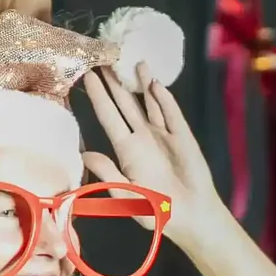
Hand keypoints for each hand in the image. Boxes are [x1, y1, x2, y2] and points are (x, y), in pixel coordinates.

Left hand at [80, 71, 226, 239]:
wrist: (190, 217)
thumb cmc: (156, 210)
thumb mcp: (127, 195)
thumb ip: (108, 174)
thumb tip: (85, 155)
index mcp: (126, 150)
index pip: (108, 117)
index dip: (98, 97)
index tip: (87, 76)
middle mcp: (142, 138)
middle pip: (125, 104)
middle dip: (116, 83)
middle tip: (105, 58)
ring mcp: (163, 135)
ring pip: (150, 103)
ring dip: (142, 83)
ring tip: (133, 62)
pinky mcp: (183, 137)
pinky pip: (172, 114)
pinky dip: (164, 100)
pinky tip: (154, 85)